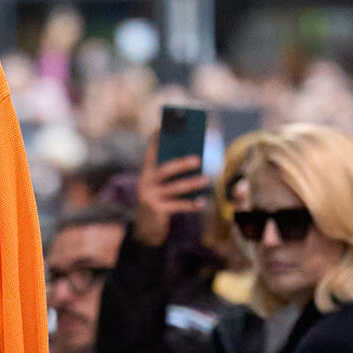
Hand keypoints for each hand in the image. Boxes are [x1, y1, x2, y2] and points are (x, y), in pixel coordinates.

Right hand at [133, 132, 209, 247]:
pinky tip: (202, 202)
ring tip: (206, 179)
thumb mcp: (161, 183)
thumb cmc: (159, 198)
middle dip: (181, 164)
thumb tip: (195, 159)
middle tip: (198, 159)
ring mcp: (150, 196)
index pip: (151, 151)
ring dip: (192, 183)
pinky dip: (191, 204)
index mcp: (147, 171)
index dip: (157, 139)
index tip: (164, 126)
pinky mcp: (157, 210)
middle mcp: (146, 182)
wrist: (146, 226)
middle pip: (165, 170)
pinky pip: (177, 206)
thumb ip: (171, 171)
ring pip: (174, 188)